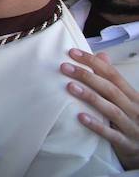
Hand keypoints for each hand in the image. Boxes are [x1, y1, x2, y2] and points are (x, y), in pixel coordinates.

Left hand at [62, 48, 138, 169]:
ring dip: (90, 97)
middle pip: (110, 89)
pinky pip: (110, 134)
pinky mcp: (126, 143)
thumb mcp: (127, 99)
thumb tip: (102, 55)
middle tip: (65, 67)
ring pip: (111, 109)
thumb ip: (113, 79)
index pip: (113, 75)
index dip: (93, 62)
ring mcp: (131, 127)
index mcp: (134, 96)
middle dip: (87, 76)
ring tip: (70, 86)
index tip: (73, 53)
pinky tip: (80, 117)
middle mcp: (134, 109)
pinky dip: (96, 125)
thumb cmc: (132, 120)